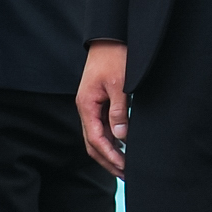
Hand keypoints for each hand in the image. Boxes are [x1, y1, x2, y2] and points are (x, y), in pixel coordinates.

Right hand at [76, 42, 130, 177]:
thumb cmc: (114, 57)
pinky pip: (102, 126)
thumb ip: (119, 110)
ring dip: (109, 152)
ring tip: (125, 166)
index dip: (110, 155)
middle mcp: (86, 108)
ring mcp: (92, 106)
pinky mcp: (99, 102)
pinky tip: (123, 146)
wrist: (110, 37)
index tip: (124, 167)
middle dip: (108, 160)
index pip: (96, 139)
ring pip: (97, 136)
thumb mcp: (119, 84)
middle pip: (93, 143)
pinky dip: (111, 139)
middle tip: (125, 174)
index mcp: (86, 105)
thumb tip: (121, 136)